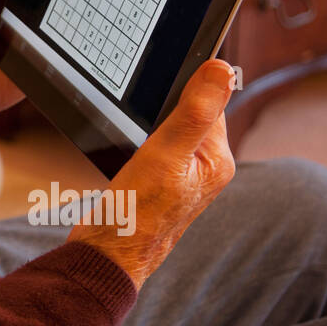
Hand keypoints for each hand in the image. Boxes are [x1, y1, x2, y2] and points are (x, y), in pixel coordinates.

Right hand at [65, 58, 236, 289]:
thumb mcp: (165, 154)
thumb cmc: (136, 214)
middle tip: (142, 135)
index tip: (157, 104)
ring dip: (148, 128)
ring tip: (136, 152)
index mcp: (218, 160)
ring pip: (169, 129)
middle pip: (189, 114)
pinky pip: (155, 146)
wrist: (105, 255)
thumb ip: (195, 112)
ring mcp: (182, 177)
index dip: (183, 92)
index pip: (211, 103)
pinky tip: (128, 158)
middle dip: (162, 113)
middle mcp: (206, 169)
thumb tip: (221, 69)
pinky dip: (140, 143)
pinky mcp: (160, 182)